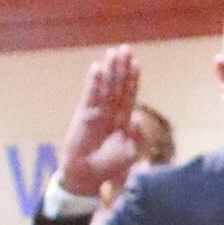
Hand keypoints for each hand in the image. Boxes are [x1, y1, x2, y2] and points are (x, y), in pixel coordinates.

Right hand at [60, 46, 143, 199]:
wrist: (89, 175)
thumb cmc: (110, 166)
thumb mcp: (129, 152)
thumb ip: (136, 136)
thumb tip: (138, 120)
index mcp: (123, 120)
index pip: (129, 95)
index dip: (133, 80)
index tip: (136, 63)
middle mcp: (111, 112)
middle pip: (118, 86)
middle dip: (122, 68)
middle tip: (125, 49)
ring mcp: (97, 112)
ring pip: (105, 87)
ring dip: (109, 70)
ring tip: (112, 53)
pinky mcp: (84, 114)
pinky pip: (90, 96)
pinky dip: (94, 83)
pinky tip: (97, 69)